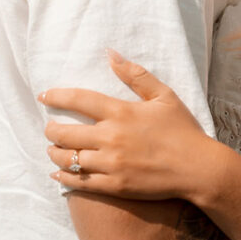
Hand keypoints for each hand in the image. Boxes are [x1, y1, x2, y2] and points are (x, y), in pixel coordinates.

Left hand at [39, 51, 213, 200]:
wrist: (196, 168)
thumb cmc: (182, 129)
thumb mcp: (163, 95)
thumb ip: (135, 74)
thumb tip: (111, 54)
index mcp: (121, 112)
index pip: (79, 100)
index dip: (57, 96)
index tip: (44, 96)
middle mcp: (111, 138)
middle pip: (66, 133)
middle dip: (51, 129)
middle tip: (49, 127)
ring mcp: (111, 164)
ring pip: (69, 159)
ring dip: (54, 153)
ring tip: (52, 149)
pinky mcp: (114, 186)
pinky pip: (80, 183)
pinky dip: (64, 177)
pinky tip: (58, 174)